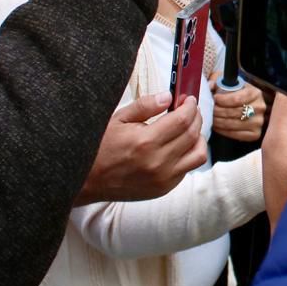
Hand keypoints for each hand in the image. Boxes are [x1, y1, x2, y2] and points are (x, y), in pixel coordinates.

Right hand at [78, 93, 206, 203]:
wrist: (88, 181)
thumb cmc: (101, 147)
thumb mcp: (118, 119)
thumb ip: (145, 106)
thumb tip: (168, 96)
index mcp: (145, 142)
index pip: (182, 120)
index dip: (190, 106)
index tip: (188, 99)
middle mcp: (158, 162)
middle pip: (193, 134)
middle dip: (196, 117)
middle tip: (190, 109)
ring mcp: (163, 179)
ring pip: (198, 154)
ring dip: (198, 137)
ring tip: (188, 128)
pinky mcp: (164, 189)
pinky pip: (188, 168)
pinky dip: (189, 154)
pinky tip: (178, 145)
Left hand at [211, 79, 266, 140]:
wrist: (246, 105)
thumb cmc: (236, 93)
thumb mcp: (229, 83)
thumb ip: (218, 82)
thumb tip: (210, 86)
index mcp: (255, 93)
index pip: (237, 99)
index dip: (222, 100)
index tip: (214, 98)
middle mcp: (260, 107)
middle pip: (233, 112)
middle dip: (217, 111)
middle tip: (209, 110)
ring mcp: (258, 122)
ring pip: (232, 124)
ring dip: (218, 122)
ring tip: (211, 118)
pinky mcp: (255, 134)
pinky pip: (235, 134)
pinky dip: (223, 131)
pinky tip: (217, 126)